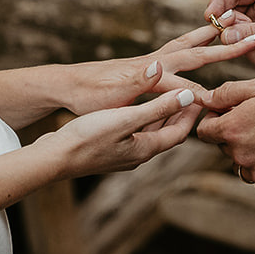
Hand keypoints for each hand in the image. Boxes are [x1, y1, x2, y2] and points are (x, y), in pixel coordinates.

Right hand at [42, 88, 202, 177]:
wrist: (54, 158)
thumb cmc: (87, 137)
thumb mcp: (125, 119)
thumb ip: (157, 107)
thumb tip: (189, 95)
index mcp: (145, 149)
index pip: (179, 133)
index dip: (192, 114)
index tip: (201, 95)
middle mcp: (137, 156)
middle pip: (167, 135)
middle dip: (180, 116)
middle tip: (190, 95)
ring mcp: (123, 155)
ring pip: (150, 135)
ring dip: (162, 118)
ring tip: (169, 99)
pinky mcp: (109, 152)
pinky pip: (134, 135)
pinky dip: (143, 121)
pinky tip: (135, 110)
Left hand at [65, 25, 254, 115]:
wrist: (66, 85)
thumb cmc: (88, 97)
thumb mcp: (111, 96)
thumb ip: (138, 82)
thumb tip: (160, 66)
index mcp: (151, 73)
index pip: (189, 88)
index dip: (210, 96)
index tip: (234, 101)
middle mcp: (154, 63)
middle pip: (196, 52)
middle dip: (225, 47)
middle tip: (253, 36)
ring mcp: (151, 61)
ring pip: (187, 45)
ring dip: (210, 36)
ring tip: (229, 23)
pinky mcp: (146, 65)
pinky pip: (178, 52)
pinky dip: (194, 44)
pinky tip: (198, 46)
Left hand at [195, 78, 254, 194]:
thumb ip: (227, 93)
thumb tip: (205, 99)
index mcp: (232, 130)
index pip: (204, 131)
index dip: (215, 120)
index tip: (231, 113)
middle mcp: (240, 156)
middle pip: (224, 147)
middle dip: (235, 135)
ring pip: (243, 165)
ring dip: (251, 154)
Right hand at [205, 0, 254, 91]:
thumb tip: (224, 35)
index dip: (221, 1)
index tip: (210, 14)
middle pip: (227, 8)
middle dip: (220, 19)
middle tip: (218, 31)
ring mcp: (254, 28)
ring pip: (227, 27)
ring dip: (222, 34)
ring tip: (228, 42)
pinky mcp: (252, 47)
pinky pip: (232, 45)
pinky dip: (226, 48)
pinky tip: (228, 51)